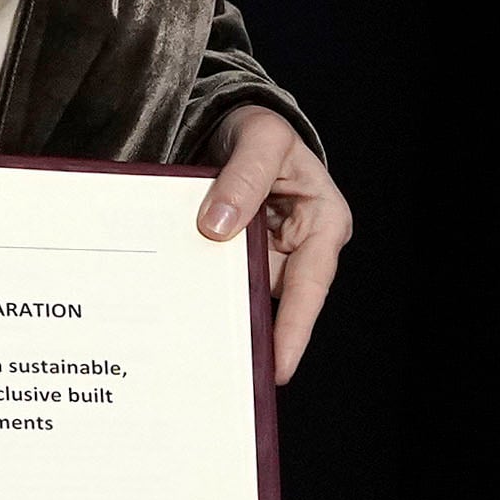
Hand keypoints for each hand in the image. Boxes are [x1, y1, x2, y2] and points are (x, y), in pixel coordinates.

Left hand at [201, 107, 350, 384]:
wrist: (229, 120)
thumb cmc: (259, 128)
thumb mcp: (261, 139)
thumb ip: (243, 178)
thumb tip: (216, 227)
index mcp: (323, 225)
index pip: (309, 287)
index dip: (295, 329)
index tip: (279, 366)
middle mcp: (298, 249)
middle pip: (276, 301)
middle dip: (256, 338)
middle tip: (232, 379)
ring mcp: (263, 255)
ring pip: (244, 296)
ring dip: (223, 320)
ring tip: (199, 361)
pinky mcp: (231, 255)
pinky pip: (217, 280)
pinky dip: (201, 296)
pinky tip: (176, 318)